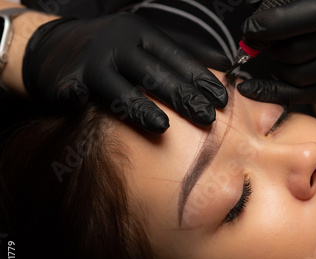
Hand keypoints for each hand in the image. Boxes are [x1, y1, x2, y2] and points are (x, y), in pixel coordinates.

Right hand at [22, 13, 229, 132]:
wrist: (51, 47)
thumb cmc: (108, 51)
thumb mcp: (142, 43)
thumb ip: (179, 55)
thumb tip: (224, 63)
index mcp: (140, 34)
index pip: (177, 56)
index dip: (200, 78)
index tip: (222, 98)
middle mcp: (117, 45)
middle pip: (154, 73)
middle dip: (183, 96)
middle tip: (207, 118)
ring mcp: (92, 63)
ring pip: (121, 88)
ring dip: (142, 109)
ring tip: (163, 127)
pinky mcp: (69, 82)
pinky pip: (84, 98)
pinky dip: (91, 108)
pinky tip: (105, 120)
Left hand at [236, 0, 315, 104]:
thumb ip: (288, 7)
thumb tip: (254, 21)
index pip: (294, 21)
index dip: (266, 27)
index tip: (250, 31)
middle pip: (294, 53)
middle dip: (274, 51)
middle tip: (271, 47)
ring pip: (298, 78)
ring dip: (279, 71)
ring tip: (280, 63)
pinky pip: (303, 97)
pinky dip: (275, 93)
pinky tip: (258, 89)